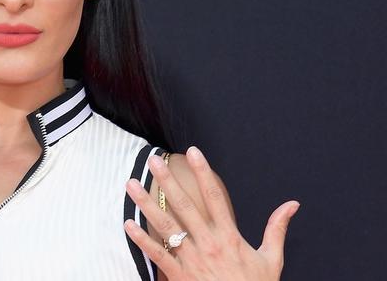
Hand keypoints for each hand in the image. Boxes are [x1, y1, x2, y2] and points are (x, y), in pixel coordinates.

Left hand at [124, 146, 299, 280]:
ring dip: (146, 204)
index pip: (215, 197)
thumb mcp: (271, 259)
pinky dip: (142, 240)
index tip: (193, 152)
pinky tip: (128, 224)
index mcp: (230, 237)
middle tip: (155, 161)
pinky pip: (157, 255)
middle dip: (168, 181)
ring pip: (165, 227)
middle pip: (185, 206)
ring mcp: (192, 260)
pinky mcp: (179, 276)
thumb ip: (276, 229)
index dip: (204, 172)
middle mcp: (208, 245)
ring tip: (131, 184)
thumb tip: (291, 204)